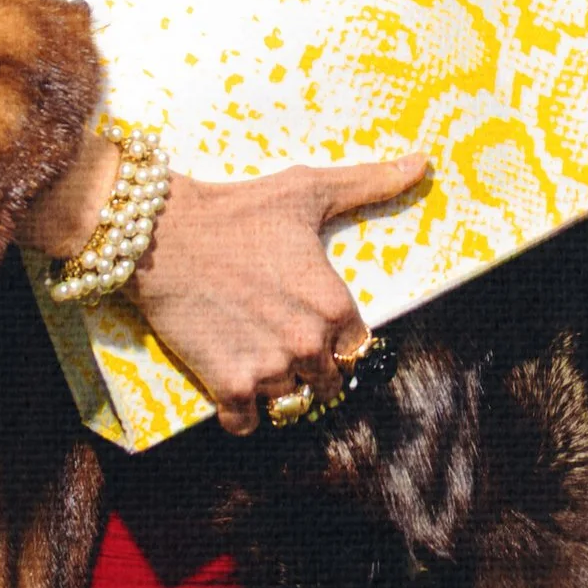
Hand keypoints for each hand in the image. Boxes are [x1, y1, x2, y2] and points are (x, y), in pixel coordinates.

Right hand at [130, 155, 427, 433]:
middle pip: (327, 382)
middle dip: (310, 367)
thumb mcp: (310, 191)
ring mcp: (269, 369)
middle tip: (281, 340)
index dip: (337, 339)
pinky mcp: (228, 385)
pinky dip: (241, 414)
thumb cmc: (239, 209)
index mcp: (334, 306)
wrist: (164, 235)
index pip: (357, 348)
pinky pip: (247, 425)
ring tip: (254, 351)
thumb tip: (423, 163)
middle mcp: (309, 344)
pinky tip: (233, 384)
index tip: (315, 325)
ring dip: (276, 387)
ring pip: (289, 401)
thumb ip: (370, 184)